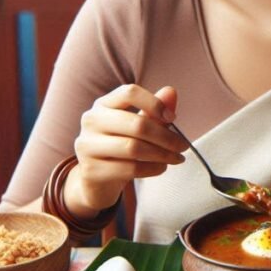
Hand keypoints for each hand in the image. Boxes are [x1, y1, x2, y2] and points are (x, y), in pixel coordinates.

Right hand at [65, 84, 186, 214]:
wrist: (97, 179)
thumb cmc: (121, 146)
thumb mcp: (138, 125)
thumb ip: (155, 109)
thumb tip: (171, 91)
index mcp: (103, 104)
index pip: (129, 92)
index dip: (155, 103)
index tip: (172, 118)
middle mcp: (91, 121)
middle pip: (137, 124)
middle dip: (166, 137)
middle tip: (183, 146)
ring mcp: (87, 146)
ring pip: (134, 148)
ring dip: (162, 155)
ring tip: (176, 158)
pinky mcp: (91, 170)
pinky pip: (130, 169)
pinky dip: (152, 169)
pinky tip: (161, 168)